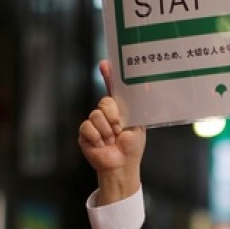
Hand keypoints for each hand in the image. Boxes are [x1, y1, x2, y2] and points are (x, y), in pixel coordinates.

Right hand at [78, 61, 145, 204]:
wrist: (122, 165)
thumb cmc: (132, 146)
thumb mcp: (138, 124)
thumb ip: (137, 106)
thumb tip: (145, 86)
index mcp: (119, 109)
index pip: (112, 88)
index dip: (108, 75)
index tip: (105, 64)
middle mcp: (105, 113)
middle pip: (105, 102)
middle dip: (114, 117)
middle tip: (120, 130)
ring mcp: (94, 122)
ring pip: (96, 115)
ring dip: (107, 130)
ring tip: (112, 140)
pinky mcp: (84, 133)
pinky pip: (87, 127)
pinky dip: (97, 137)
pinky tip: (102, 144)